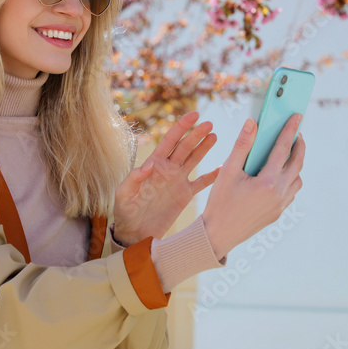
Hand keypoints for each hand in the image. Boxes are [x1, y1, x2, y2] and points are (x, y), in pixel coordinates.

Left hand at [113, 111, 219, 244]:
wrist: (135, 233)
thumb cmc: (125, 212)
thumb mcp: (124, 194)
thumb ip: (134, 178)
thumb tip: (150, 164)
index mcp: (154, 164)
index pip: (170, 140)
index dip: (182, 127)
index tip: (194, 115)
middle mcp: (167, 169)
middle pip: (185, 147)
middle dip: (197, 134)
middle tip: (210, 123)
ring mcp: (177, 181)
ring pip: (194, 159)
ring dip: (204, 147)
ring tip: (215, 135)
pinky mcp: (185, 195)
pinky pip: (201, 183)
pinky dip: (212, 176)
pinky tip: (223, 168)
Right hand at [202, 114, 305, 257]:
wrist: (217, 235)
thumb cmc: (219, 202)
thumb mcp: (228, 171)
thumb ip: (242, 145)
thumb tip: (252, 123)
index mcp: (268, 182)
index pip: (283, 149)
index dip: (290, 130)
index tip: (297, 116)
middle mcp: (279, 194)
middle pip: (297, 164)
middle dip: (299, 146)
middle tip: (297, 133)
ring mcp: (280, 206)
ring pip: (297, 180)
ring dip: (296, 165)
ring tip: (287, 153)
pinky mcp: (278, 214)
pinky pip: (291, 192)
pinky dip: (290, 179)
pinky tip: (279, 174)